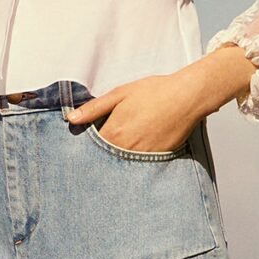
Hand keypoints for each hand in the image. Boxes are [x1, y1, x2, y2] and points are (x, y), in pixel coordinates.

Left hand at [64, 49, 253, 151]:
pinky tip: (137, 151)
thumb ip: (93, 109)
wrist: (186, 97)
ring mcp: (142, 157)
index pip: (90, 149)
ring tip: (120, 151)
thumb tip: (71, 119)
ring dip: (117, 160)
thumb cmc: (154, 92)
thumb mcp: (119, 95)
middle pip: (104, 159)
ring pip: (121, 164)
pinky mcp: (157, 160)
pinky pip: (140, 166)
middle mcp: (125, 150)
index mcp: (113, 133)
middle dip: (100, 156)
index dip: (86, 146)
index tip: (84, 144)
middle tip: (103, 149)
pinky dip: (135, 162)